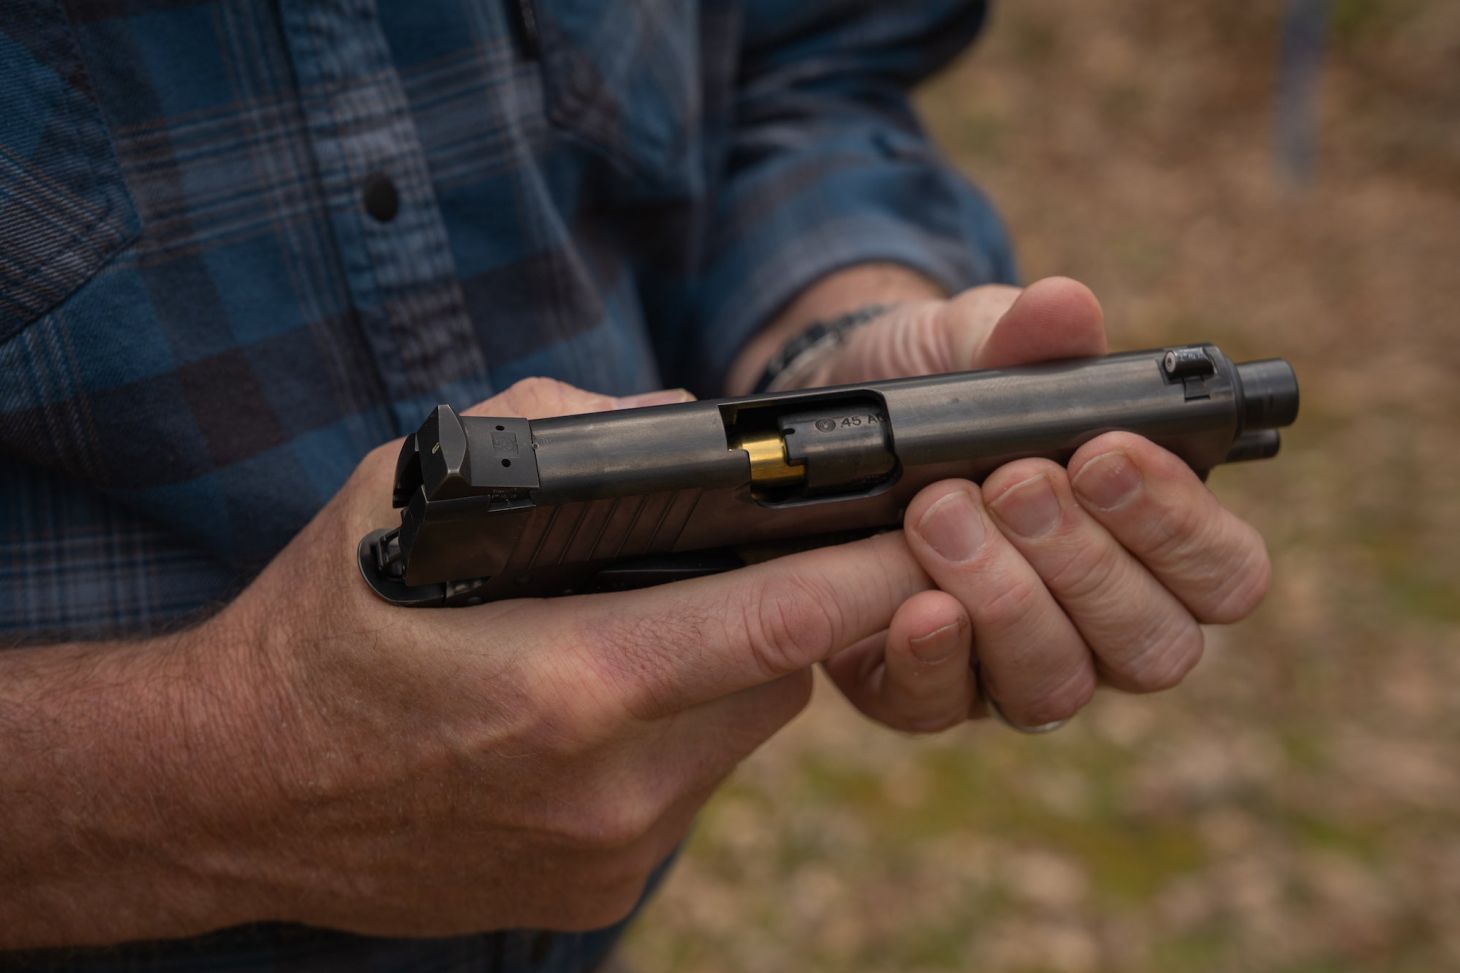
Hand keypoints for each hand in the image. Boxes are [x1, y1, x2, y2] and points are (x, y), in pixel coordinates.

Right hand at [209, 378, 937, 936]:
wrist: (231, 793)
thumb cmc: (323, 626)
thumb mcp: (414, 489)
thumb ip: (562, 434)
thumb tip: (683, 426)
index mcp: (573, 684)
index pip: (781, 620)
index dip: (877, 572)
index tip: (943, 529)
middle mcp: (611, 788)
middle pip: (778, 681)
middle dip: (785, 614)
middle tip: (755, 556)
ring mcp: (610, 854)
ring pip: (740, 740)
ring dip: (728, 677)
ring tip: (646, 629)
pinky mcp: (598, 891)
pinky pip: (689, 790)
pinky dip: (680, 738)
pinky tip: (608, 706)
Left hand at [802, 278, 1271, 731]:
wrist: (833, 426)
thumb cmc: (940, 388)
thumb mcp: (975, 345)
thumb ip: (1028, 336)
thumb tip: (1065, 306)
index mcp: (1151, 543)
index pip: (1225, 576)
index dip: (1181, 526)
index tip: (1106, 452)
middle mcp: (1099, 625)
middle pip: (1154, 647)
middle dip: (1085, 560)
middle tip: (1014, 481)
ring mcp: (1012, 668)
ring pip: (1056, 683)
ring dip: (1006, 598)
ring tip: (941, 512)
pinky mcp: (920, 691)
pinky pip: (941, 707)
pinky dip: (931, 657)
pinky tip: (915, 603)